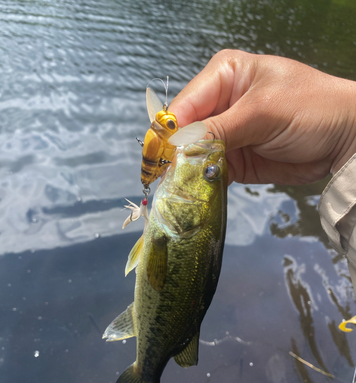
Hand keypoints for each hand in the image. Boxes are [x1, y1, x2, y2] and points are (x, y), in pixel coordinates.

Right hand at [169, 50, 355, 184]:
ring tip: (177, 189)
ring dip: (186, 172)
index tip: (158, 158)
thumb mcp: (262, 112)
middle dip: (175, 155)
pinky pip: (209, 172)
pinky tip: (195, 192)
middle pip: (184, 132)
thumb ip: (219, 129)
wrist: (344, 140)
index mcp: (224, 76)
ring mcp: (226, 134)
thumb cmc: (311, 108)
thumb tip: (178, 147)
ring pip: (193, 155)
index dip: (169, 131)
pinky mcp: (234, 160)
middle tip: (165, 178)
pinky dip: (202, 183)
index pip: (185, 104)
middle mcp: (220, 104)